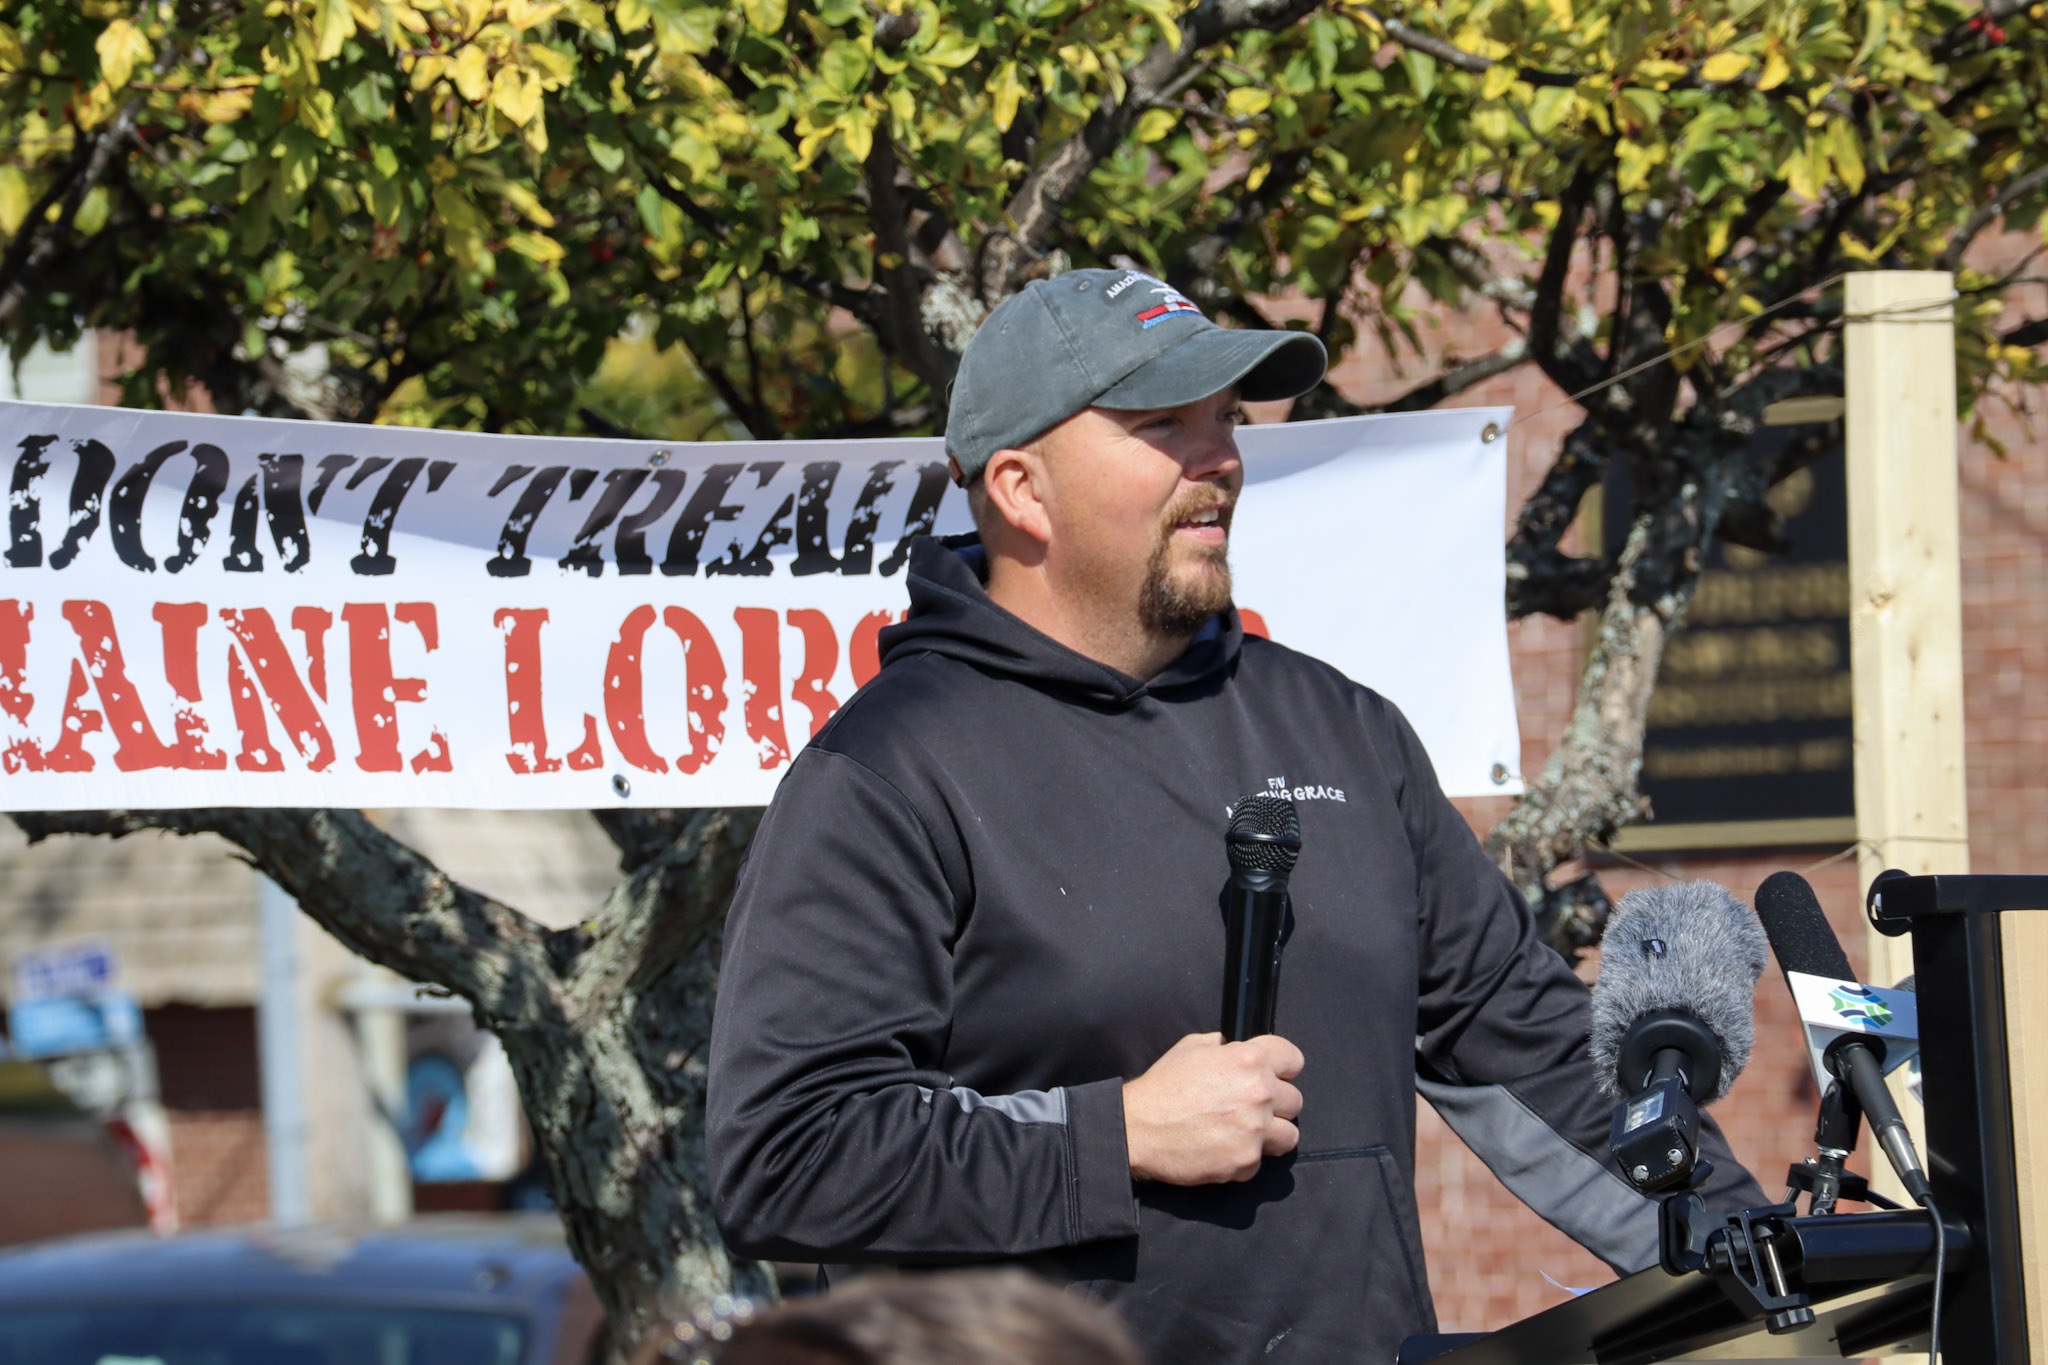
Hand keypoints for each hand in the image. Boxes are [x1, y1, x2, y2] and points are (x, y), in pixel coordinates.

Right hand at [1121, 1032, 1303, 1184]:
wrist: (1138, 1128)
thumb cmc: (1162, 1087)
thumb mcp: (1191, 1047)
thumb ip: (1221, 1046)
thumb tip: (1232, 1047)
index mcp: (1250, 1060)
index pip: (1293, 1059)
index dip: (1283, 1068)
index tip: (1275, 1076)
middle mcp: (1259, 1093)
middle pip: (1294, 1101)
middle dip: (1275, 1105)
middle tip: (1250, 1109)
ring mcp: (1255, 1130)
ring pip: (1288, 1136)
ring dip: (1270, 1135)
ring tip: (1244, 1133)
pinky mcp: (1246, 1161)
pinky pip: (1260, 1162)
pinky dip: (1244, 1158)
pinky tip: (1222, 1149)